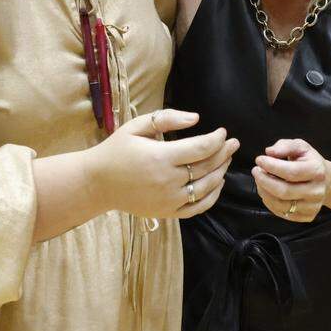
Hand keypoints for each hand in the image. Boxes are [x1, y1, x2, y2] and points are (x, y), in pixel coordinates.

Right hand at [91, 109, 238, 219]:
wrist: (97, 183)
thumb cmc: (117, 150)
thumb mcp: (136, 127)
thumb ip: (167, 118)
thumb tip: (196, 118)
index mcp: (160, 157)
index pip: (201, 148)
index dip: (217, 139)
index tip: (222, 132)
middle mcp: (168, 181)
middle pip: (207, 167)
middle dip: (224, 153)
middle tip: (234, 143)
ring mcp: (169, 200)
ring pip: (207, 187)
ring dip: (221, 172)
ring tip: (226, 159)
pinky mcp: (167, 212)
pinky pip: (198, 207)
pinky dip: (212, 196)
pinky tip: (217, 182)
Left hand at [253, 139, 329, 222]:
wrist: (326, 180)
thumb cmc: (309, 161)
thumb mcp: (300, 146)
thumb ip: (285, 146)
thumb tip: (269, 152)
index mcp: (317, 171)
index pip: (291, 172)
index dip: (271, 166)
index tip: (259, 160)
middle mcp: (317, 191)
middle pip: (284, 191)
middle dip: (264, 181)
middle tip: (256, 171)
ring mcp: (313, 206)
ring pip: (281, 205)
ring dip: (264, 192)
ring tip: (260, 181)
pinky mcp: (307, 217)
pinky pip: (282, 213)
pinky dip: (270, 203)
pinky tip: (267, 192)